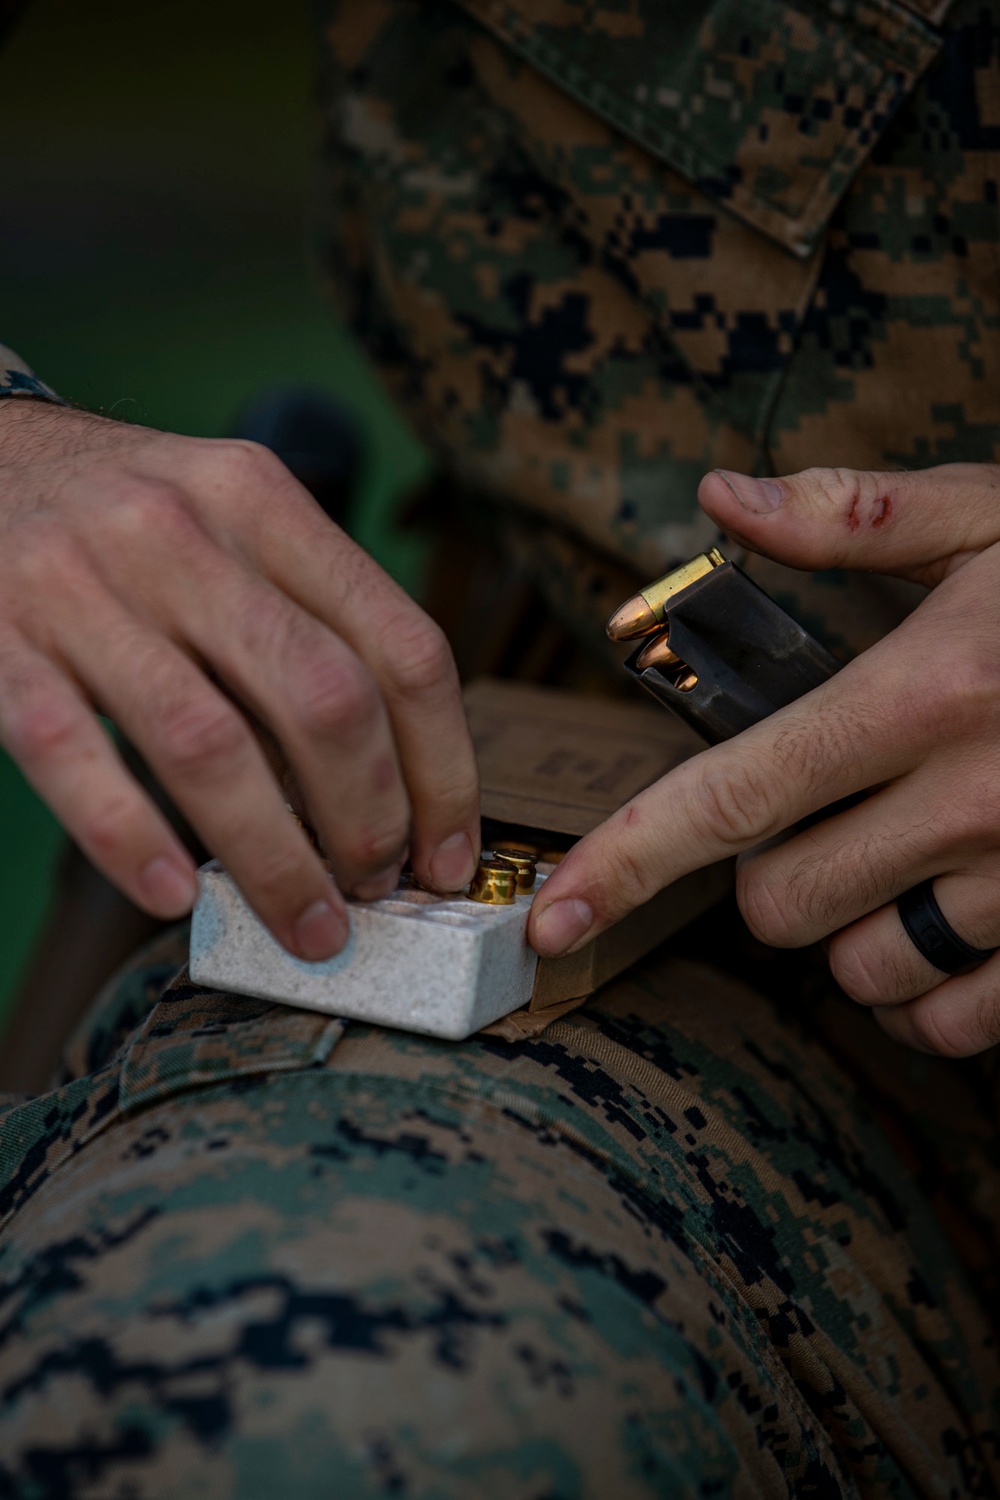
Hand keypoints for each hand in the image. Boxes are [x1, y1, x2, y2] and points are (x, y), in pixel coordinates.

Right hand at [0, 402, 478, 958]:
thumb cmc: (122, 519)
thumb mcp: (227, 528)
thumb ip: (302, 625)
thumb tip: (382, 785)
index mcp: (263, 502)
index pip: (402, 647)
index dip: (444, 769)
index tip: (449, 851)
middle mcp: (182, 531)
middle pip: (326, 701)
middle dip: (371, 821)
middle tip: (376, 889)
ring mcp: (81, 583)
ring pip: (211, 745)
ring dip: (275, 859)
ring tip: (306, 923)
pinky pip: (73, 754)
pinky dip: (130, 838)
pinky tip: (173, 896)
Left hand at [529, 461, 999, 1056]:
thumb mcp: (995, 518)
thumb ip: (850, 515)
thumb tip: (720, 501)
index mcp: (924, 692)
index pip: (732, 795)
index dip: (625, 861)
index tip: (551, 916)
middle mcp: (973, 800)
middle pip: (781, 904)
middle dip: (768, 877)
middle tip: (817, 821)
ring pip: (864, 969)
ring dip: (851, 932)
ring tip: (896, 863)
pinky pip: (956, 1020)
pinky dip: (931, 990)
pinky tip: (953, 922)